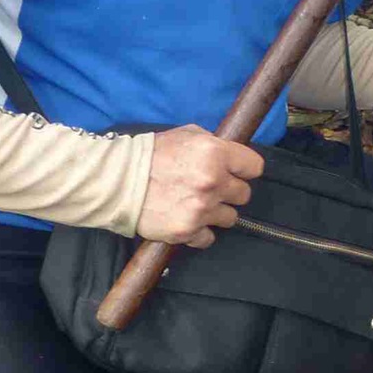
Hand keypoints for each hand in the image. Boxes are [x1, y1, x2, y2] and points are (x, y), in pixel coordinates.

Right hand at [137, 126, 262, 247]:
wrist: (118, 179)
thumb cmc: (152, 153)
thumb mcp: (187, 134)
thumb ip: (214, 144)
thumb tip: (231, 156)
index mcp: (216, 154)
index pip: (254, 167)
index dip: (244, 169)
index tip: (234, 172)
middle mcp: (213, 182)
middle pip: (244, 195)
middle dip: (229, 191)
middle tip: (209, 188)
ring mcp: (202, 209)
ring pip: (230, 218)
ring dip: (216, 213)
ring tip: (196, 205)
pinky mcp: (188, 231)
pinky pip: (208, 238)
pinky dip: (199, 232)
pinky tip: (187, 220)